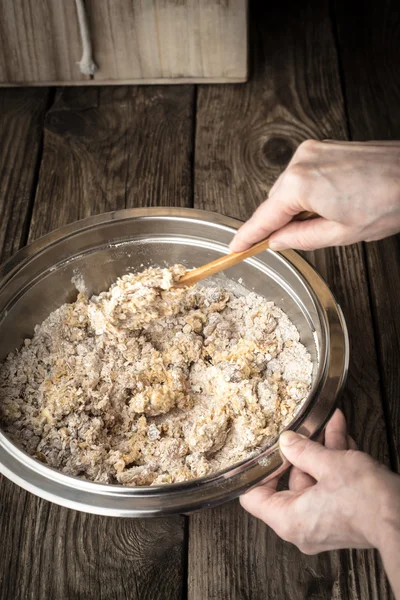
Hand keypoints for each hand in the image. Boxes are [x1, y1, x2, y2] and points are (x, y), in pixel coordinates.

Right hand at [230, 140, 399, 251]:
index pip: (264, 217)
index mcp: (300, 184)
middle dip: (280, 222)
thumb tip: (278, 241)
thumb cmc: (389, 201)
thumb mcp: (340, 233)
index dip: (249, 236)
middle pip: (275, 201)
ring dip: (297, 207)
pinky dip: (307, 193)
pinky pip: (302, 175)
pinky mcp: (323, 147)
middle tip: (293, 242)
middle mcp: (300, 161)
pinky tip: (330, 203)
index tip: (235, 247)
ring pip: (289, 189)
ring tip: (328, 219)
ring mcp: (312, 150)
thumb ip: (300, 238)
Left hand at [240, 409, 399, 554]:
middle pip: (289, 482)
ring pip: (315, 478)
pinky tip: (341, 433)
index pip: (252, 498)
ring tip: (327, 422)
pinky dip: (336, 462)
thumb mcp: (330, 465)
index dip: (256, 472)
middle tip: (303, 427)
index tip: (265, 451)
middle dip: (301, 450)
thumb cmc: (367, 501)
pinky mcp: (341, 516)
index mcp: (288, 519)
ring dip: (323, 449)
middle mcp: (302, 525)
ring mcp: (322, 522)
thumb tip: (286, 441)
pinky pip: (330, 485)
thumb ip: (303, 450)